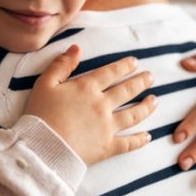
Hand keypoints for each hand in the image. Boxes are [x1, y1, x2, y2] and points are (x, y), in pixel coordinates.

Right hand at [25, 45, 156, 165]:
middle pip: (126, 91)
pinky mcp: (107, 147)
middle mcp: (102, 105)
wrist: (42, 147)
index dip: (124, 66)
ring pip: (133, 115)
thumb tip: (76, 48)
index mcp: (87, 88)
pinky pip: (128, 143)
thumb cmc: (40, 114)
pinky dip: (140, 140)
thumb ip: (61, 64)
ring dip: (146, 107)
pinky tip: (149, 136)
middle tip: (150, 77)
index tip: (135, 62)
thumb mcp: (45, 83)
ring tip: (155, 100)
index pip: (110, 73)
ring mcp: (107, 127)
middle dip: (141, 82)